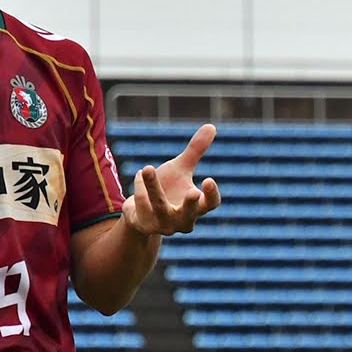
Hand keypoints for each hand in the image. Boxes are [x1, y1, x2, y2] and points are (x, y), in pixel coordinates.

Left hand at [122, 123, 220, 237]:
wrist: (141, 212)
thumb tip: (211, 126)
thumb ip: (195, 151)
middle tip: (192, 193)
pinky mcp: (145, 225)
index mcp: (197, 208)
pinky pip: (141, 203)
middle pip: (189, 213)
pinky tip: (139, 176)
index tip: (209, 180)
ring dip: (153, 186)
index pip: (210, 204)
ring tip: (147, 168)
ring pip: (159, 205)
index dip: (211, 194)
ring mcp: (164, 225)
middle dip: (190, 204)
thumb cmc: (168, 189)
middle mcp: (184, 221)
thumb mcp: (180, 169)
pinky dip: (140, 186)